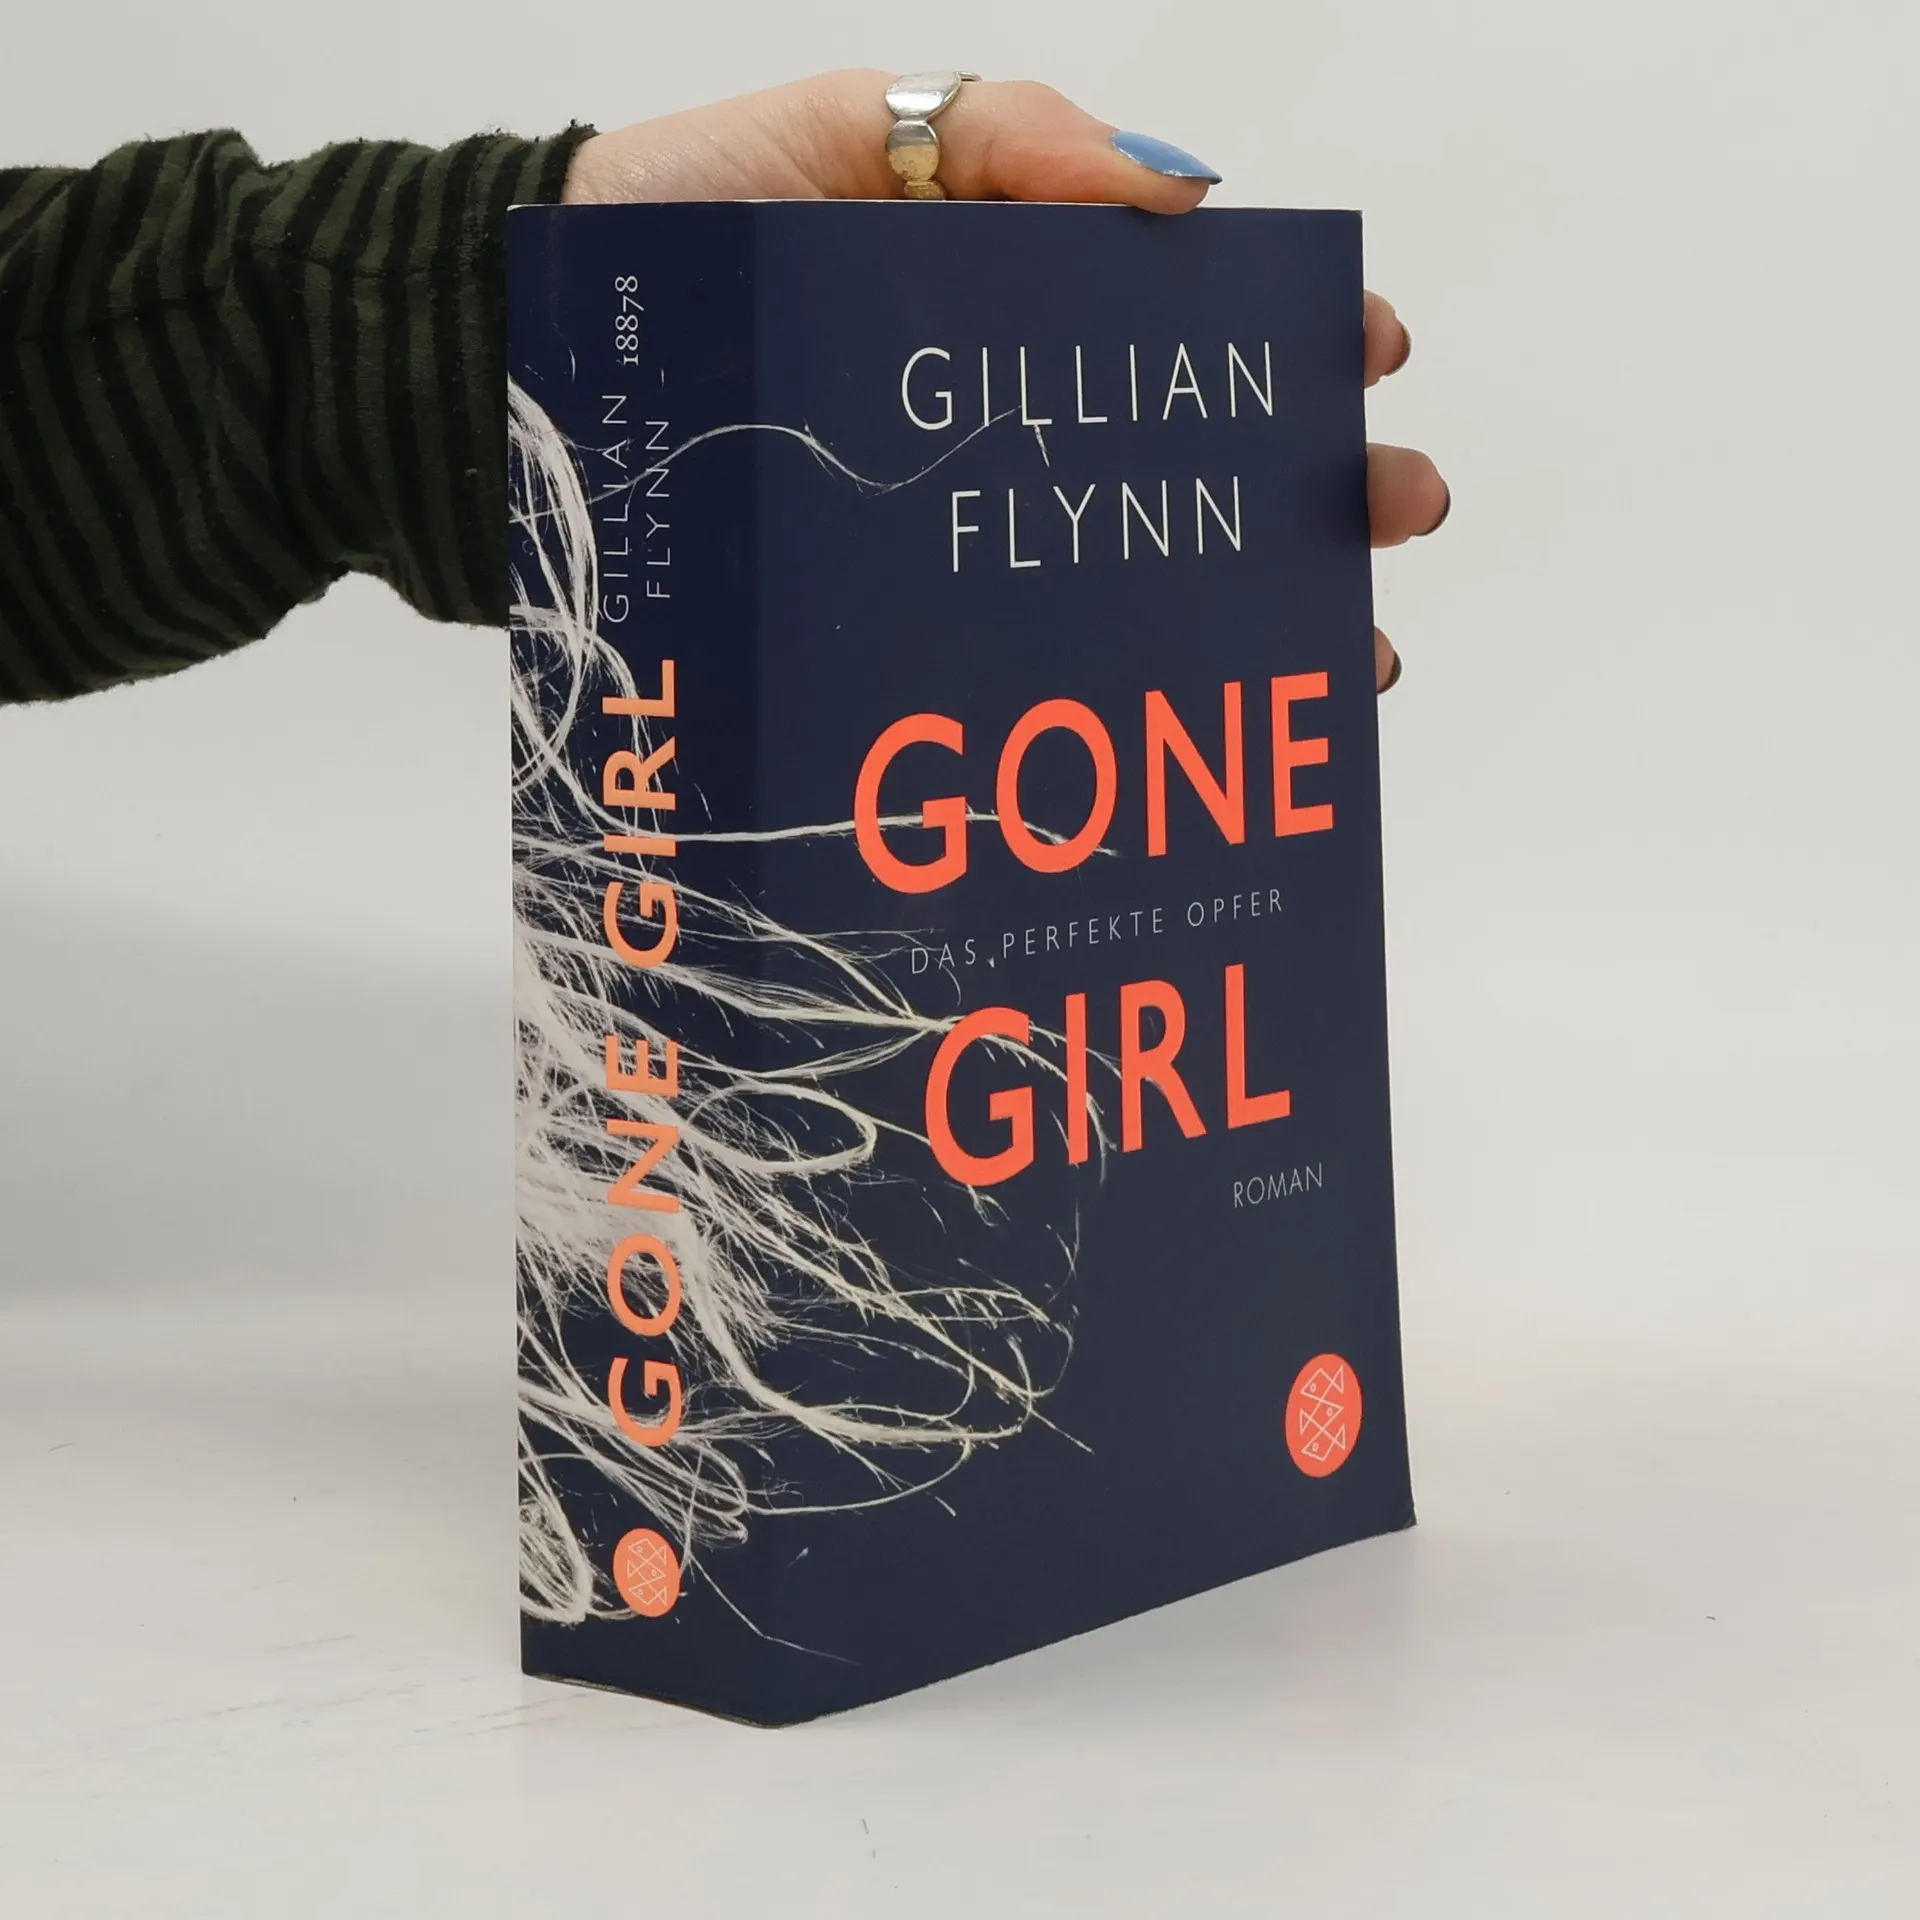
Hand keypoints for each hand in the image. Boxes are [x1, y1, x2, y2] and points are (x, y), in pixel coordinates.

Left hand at [565, 71, 1446, 692]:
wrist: (517, 359)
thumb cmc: (675, 227)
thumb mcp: (845, 130)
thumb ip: (1013, 137)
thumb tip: (1188, 200)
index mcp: (1009, 293)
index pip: (1181, 324)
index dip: (1284, 338)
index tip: (1369, 358)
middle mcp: (997, 419)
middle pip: (1185, 459)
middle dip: (1309, 486)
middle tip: (1394, 514)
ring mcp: (946, 526)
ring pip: (1123, 575)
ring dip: (1243, 615)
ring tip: (1337, 660)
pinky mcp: (884, 613)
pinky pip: (1010, 657)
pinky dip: (1098, 698)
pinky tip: (1170, 726)